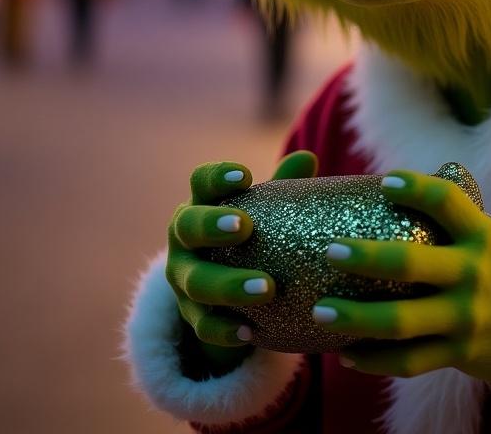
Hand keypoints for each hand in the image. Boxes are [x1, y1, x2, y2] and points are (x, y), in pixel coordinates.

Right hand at [166, 150, 318, 371]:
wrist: (224, 291)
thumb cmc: (251, 235)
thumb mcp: (264, 209)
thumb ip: (281, 185)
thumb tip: (307, 157)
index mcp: (201, 204)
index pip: (200, 182)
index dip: (217, 177)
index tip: (245, 176)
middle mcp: (183, 240)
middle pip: (188, 227)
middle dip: (212, 226)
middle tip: (245, 226)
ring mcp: (183, 280)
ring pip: (197, 282)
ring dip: (230, 285)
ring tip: (268, 287)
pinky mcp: (191, 317)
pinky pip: (203, 327)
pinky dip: (225, 330)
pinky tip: (251, 333)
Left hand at [313, 169, 490, 396]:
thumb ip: (473, 226)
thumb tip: (433, 196)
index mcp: (486, 238)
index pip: (445, 199)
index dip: (412, 186)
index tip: (384, 181)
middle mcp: (473, 276)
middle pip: (406, 261)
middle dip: (363, 255)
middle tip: (330, 249)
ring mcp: (465, 319)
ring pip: (398, 320)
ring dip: (354, 316)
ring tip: (321, 310)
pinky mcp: (461, 355)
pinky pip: (409, 361)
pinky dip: (375, 359)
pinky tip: (348, 353)